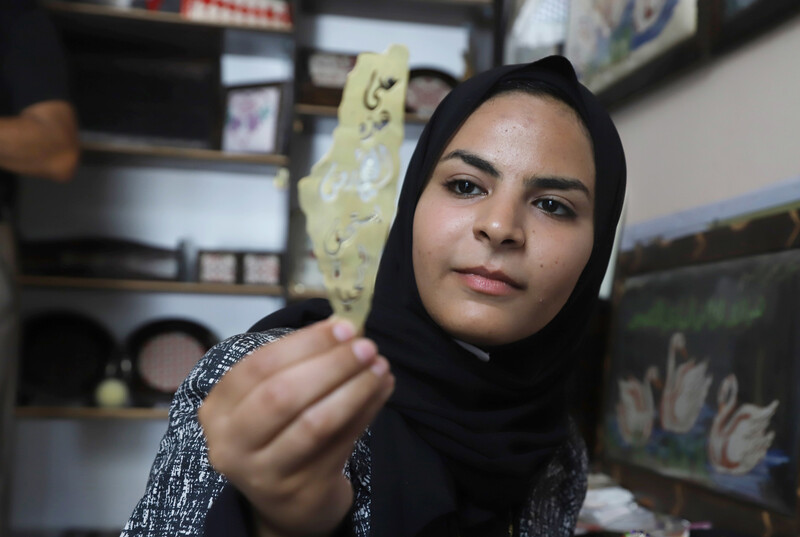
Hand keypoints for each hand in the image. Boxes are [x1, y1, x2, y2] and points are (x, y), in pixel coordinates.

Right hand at [198, 318, 393, 536]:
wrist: (287, 500)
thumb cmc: (280, 433)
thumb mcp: (273, 398)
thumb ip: (301, 364)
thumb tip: (345, 328)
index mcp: (219, 409)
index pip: (259, 365)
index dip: (305, 343)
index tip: (343, 326)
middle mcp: (231, 444)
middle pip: (282, 395)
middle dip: (331, 365)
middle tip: (367, 346)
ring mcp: (264, 472)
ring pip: (314, 423)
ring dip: (354, 389)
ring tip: (380, 368)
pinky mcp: (300, 491)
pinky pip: (340, 444)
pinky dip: (365, 412)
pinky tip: (381, 391)